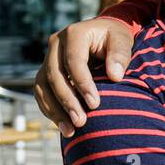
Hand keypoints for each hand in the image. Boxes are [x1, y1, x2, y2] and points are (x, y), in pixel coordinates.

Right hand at [34, 18, 134, 135]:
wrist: (103, 34)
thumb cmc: (115, 37)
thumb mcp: (122, 40)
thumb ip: (120, 55)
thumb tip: (115, 76)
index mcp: (74, 34)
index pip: (73, 61)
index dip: (82, 83)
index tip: (95, 104)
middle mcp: (55, 44)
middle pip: (54, 76)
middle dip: (67, 101)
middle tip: (81, 121)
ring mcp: (48, 58)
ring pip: (43, 86)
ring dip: (55, 110)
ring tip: (70, 130)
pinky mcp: (46, 72)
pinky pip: (41, 92)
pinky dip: (50, 109)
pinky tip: (63, 125)